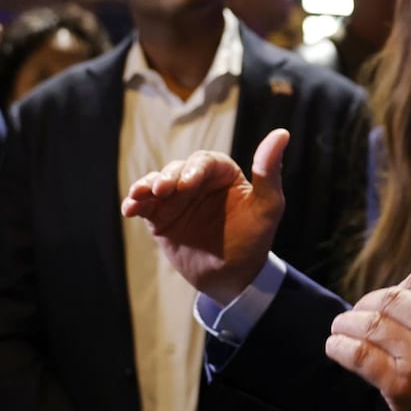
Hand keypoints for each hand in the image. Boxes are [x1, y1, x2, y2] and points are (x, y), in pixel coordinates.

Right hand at [120, 129, 289, 303]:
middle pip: (177, 169)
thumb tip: (282, 133)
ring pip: (157, 182)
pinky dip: (135, 203)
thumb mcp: (268, 207)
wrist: (233, 277)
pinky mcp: (161, 217)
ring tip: (139, 196)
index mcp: (223, 174)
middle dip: (168, 177)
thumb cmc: (254, 239)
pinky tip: (129, 209)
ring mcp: (177, 199)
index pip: (207, 161)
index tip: (188, 182)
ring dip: (146, 186)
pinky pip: (144, 205)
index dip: (195, 168)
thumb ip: (269, 172)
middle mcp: (197, 181)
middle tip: (162, 190)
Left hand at [326, 228, 410, 410]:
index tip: (391, 302)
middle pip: (388, 300)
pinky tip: (334, 346)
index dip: (399, 289)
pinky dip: (340, 348)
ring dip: (347, 324)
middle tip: (358, 315)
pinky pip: (359, 357)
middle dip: (367, 306)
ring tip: (340, 328)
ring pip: (369, 326)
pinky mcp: (401, 387)